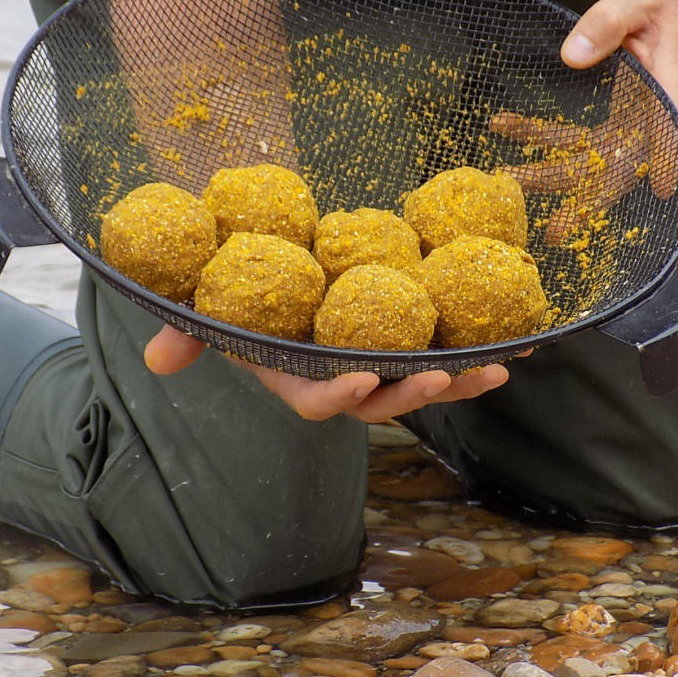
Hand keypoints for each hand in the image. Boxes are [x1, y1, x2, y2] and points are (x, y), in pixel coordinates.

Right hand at [144, 324, 513, 422]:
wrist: (267, 275)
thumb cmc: (234, 297)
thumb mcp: (204, 312)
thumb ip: (185, 335)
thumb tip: (156, 358)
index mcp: (294, 378)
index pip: (315, 401)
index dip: (337, 396)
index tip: (359, 380)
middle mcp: (338, 378)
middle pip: (379, 401)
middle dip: (412, 395)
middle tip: (443, 379)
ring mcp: (374, 362)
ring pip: (418, 382)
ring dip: (457, 380)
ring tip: (497, 367)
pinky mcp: (401, 340)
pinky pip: (440, 348)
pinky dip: (476, 346)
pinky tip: (522, 339)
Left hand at [493, 0, 677, 245]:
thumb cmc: (668, 7)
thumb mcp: (637, 1)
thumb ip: (606, 23)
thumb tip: (572, 57)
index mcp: (673, 92)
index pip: (664, 138)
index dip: (650, 167)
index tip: (630, 195)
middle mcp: (656, 121)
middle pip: (621, 167)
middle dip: (585, 198)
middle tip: (553, 229)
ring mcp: (636, 127)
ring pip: (592, 160)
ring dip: (549, 171)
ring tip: (507, 181)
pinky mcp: (617, 124)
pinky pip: (578, 139)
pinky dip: (543, 138)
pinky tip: (507, 129)